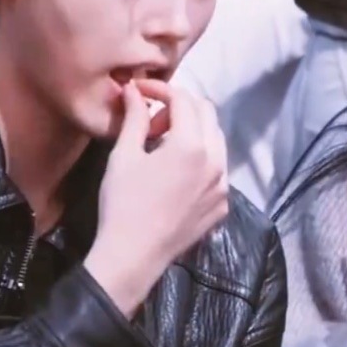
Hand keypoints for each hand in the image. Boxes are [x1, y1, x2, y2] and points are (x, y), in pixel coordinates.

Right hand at [84, 80, 228, 316]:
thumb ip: (135, 118)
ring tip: (162, 145)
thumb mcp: (124, 156)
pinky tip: (176, 172)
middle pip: (208, 114)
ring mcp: (224, 184)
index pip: (184, 100)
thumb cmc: (123, 203)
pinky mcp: (223, 205)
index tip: (140, 91)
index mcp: (192, 145)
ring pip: (217, 141)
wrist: (133, 256)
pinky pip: (218, 169)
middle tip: (151, 120)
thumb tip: (134, 90)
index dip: (161, 89)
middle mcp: (217, 161)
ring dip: (193, 131)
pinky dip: (201, 158)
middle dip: (181, 107)